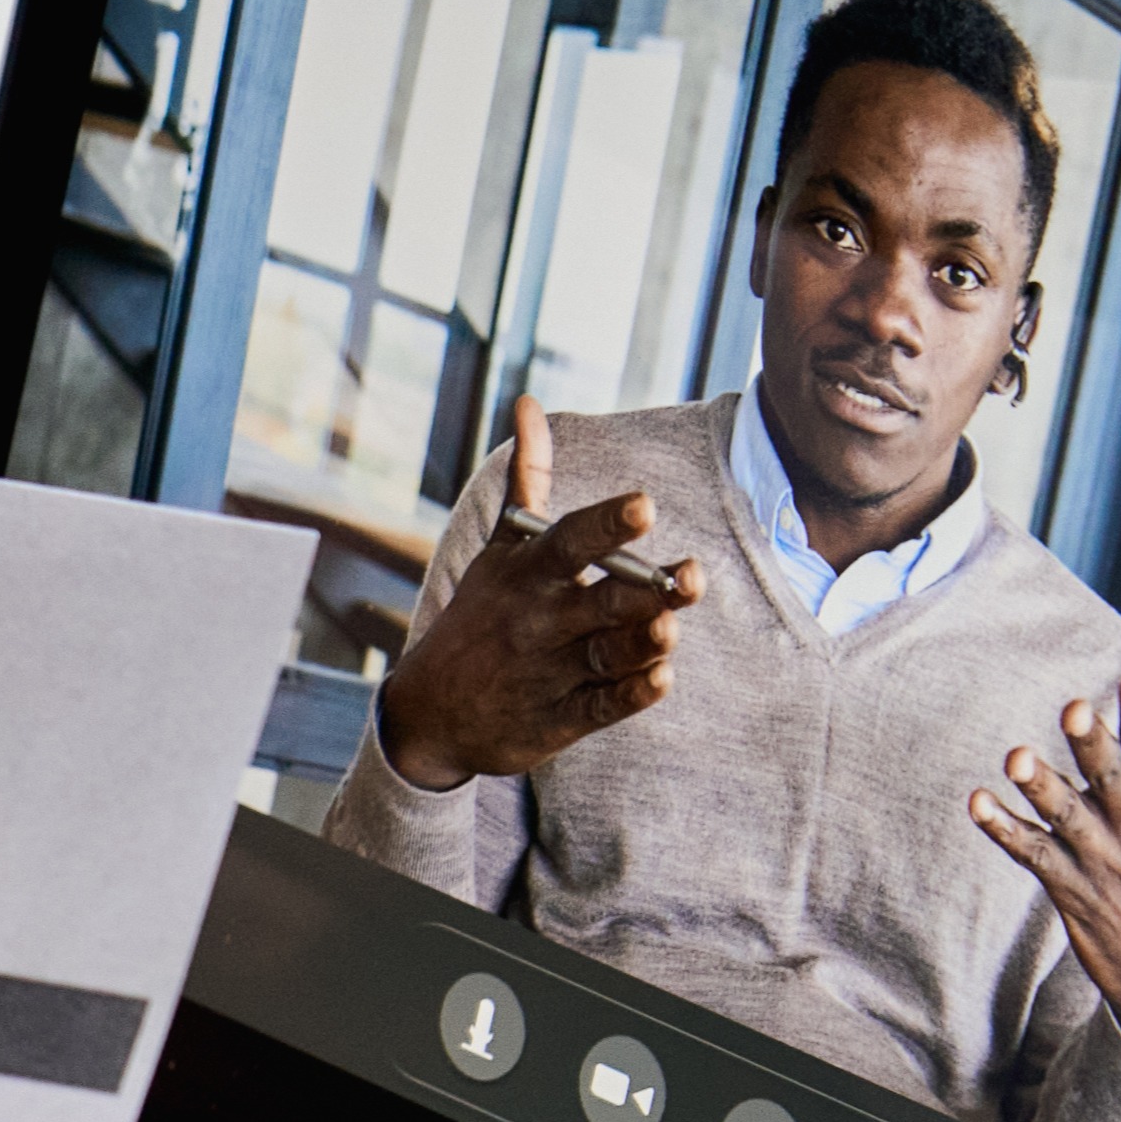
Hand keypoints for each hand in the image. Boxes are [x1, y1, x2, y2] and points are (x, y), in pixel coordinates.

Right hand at [374, 397, 710, 790]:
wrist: (429, 711)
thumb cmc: (481, 615)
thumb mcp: (500, 547)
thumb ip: (529, 478)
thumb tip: (531, 402)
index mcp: (529, 573)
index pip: (572, 541)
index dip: (609, 524)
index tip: (644, 505)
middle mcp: (540, 620)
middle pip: (602, 601)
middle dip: (646, 591)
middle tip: (690, 575)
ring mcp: (550, 672)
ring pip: (607, 655)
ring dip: (642, 642)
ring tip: (670, 627)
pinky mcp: (559, 718)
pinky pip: (602, 707)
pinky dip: (630, 694)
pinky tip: (662, 678)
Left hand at [969, 627, 1120, 1048]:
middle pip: (1113, 775)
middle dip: (1094, 745)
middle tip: (1074, 710)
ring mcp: (1103, 856)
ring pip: (1067, 814)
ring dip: (1041, 785)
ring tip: (1015, 757)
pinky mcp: (1068, 885)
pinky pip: (1030, 851)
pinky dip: (1003, 828)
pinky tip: (976, 802)